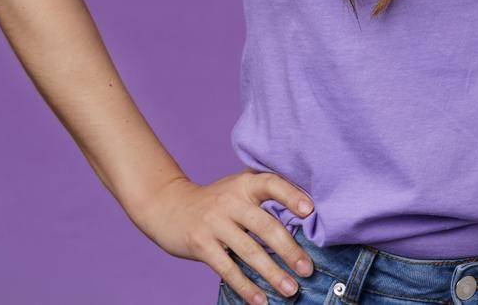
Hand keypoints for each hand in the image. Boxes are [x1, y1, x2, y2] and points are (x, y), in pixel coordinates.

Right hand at [131, 170, 315, 304]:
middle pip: (265, 225)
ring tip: (290, 289)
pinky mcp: (201, 244)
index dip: (291, 195)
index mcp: (244, 184)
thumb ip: (263, 199)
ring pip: (249, 251)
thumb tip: (306, 223)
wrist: (168, 206)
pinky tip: (260, 300)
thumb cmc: (215, 201)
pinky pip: (227, 268)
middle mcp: (230, 201)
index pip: (271, 184)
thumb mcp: (237, 189)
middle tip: (307, 269)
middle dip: (289, 249)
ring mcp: (214, 223)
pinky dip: (245, 286)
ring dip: (272, 273)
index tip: (310, 210)